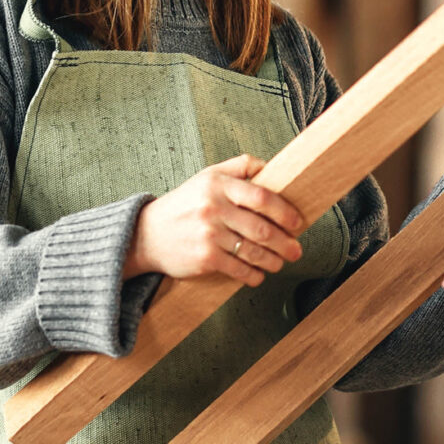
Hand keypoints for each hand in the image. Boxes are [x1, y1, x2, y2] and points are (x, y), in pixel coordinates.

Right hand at [123, 154, 303, 285]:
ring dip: (273, 260)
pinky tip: (259, 274)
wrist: (146, 234)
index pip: (262, 196)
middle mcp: (213, 208)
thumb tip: (271, 167)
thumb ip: (239, 167)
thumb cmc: (184, 204)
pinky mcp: (205, 258)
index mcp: (218, 185)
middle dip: (285, 242)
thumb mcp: (208, 177)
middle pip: (262, 228)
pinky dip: (254, 275)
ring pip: (253, 251)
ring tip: (281, 262)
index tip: (297, 222)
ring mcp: (209, 235)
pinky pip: (239, 269)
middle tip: (297, 250)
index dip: (284, 211)